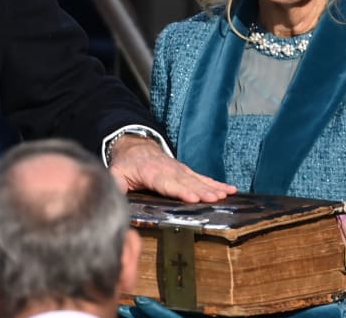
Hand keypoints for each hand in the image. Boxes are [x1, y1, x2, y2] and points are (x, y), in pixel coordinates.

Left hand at [108, 136, 235, 202]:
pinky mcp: (187, 172)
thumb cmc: (126, 164)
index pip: (166, 183)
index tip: (192, 197)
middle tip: (214, 199)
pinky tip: (230, 190)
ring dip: (212, 187)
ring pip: (197, 179)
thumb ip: (117, 186)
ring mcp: (180, 170)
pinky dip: (217, 183)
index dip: (180, 190)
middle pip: (186, 181)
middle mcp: (168, 170)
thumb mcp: (116, 173)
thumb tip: (116, 199)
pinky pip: (203, 178)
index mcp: (150, 172)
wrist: (136, 145)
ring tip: (225, 195)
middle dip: (200, 190)